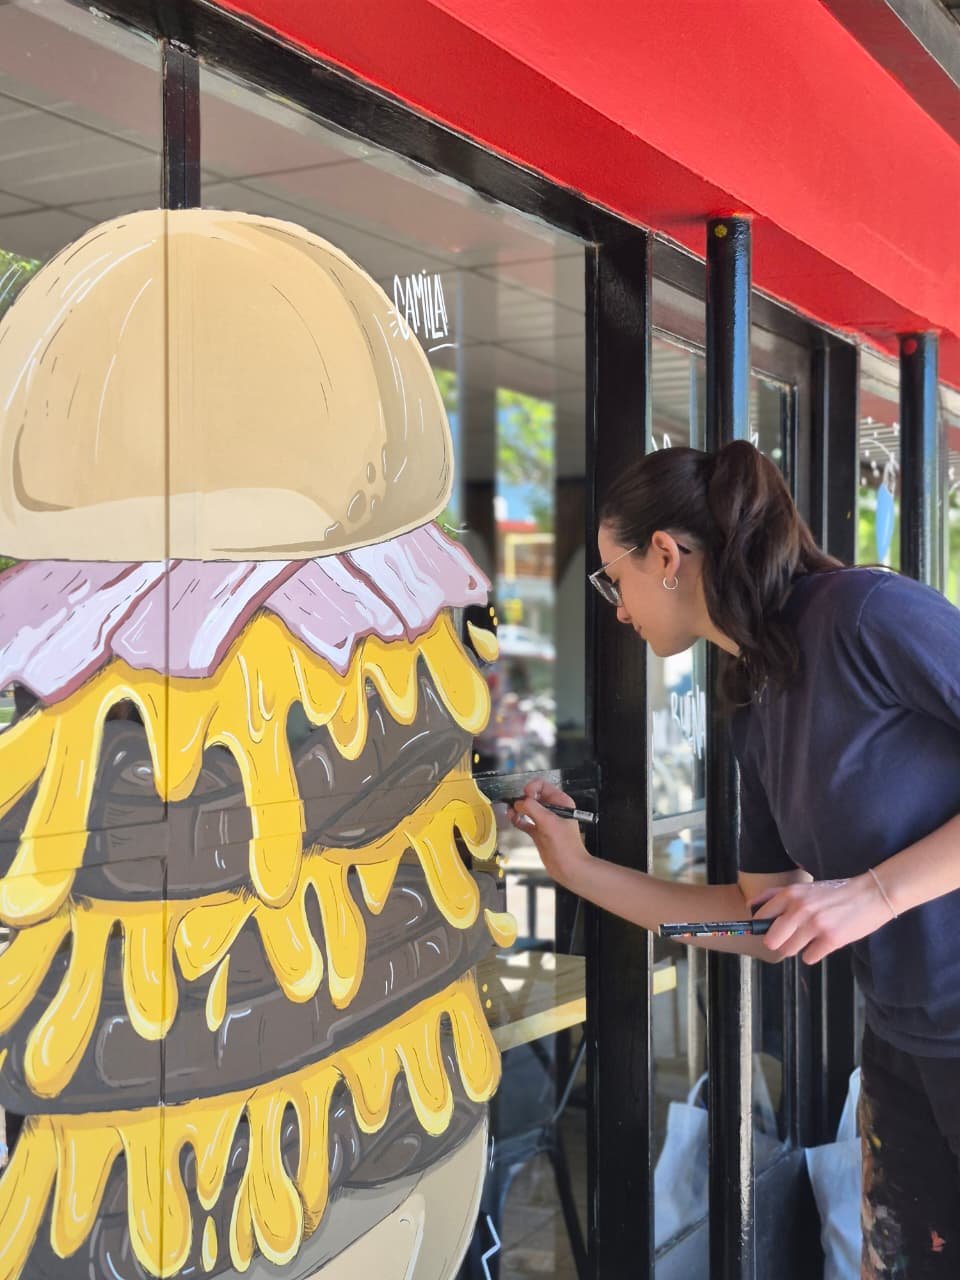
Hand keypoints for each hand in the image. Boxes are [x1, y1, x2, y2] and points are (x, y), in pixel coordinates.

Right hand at [507, 780, 591, 888]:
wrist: (569, 867)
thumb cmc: (565, 845)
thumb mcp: (548, 822)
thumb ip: (532, 808)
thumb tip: (518, 802)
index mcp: (561, 802)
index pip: (543, 786)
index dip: (531, 788)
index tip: (524, 797)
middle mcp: (553, 809)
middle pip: (533, 797)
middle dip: (522, 799)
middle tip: (514, 806)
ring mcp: (545, 821)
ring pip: (528, 809)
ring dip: (518, 809)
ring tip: (511, 813)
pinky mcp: (538, 832)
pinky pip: (525, 822)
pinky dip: (518, 820)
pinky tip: (513, 820)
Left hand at [751, 874, 895, 964]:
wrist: (870, 894)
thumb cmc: (834, 893)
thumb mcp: (803, 887)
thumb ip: (776, 896)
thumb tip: (750, 906)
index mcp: (790, 894)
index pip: (760, 918)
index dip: (764, 928)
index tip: (770, 931)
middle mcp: (799, 909)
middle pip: (771, 941)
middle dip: (779, 943)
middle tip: (791, 939)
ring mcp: (815, 925)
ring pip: (789, 951)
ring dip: (798, 948)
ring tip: (812, 937)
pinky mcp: (831, 940)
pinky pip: (809, 958)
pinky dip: (815, 953)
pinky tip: (825, 941)